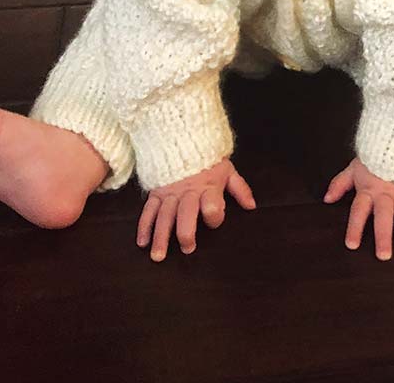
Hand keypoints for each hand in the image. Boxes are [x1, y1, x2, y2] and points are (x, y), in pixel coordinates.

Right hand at [136, 157, 255, 261]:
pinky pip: (149, 209)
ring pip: (164, 216)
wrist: (182, 138)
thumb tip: (251, 206)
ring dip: (160, 236)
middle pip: (186, 214)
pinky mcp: (156, 192)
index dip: (215, 216)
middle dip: (186, 233)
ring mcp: (170, 193)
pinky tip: (142, 241)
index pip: (212, 206)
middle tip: (187, 249)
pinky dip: (144, 225)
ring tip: (158, 256)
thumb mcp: (227, 170)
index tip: (214, 221)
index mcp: (208, 187)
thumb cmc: (208, 159)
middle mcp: (188, 192)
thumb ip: (239, 188)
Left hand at [323, 157, 393, 260]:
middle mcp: (387, 195)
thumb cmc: (374, 157)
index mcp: (369, 190)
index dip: (355, 226)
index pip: (359, 210)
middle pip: (384, 216)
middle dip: (384, 235)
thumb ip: (340, 183)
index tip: (352, 245)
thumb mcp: (354, 168)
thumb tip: (327, 199)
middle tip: (384, 255)